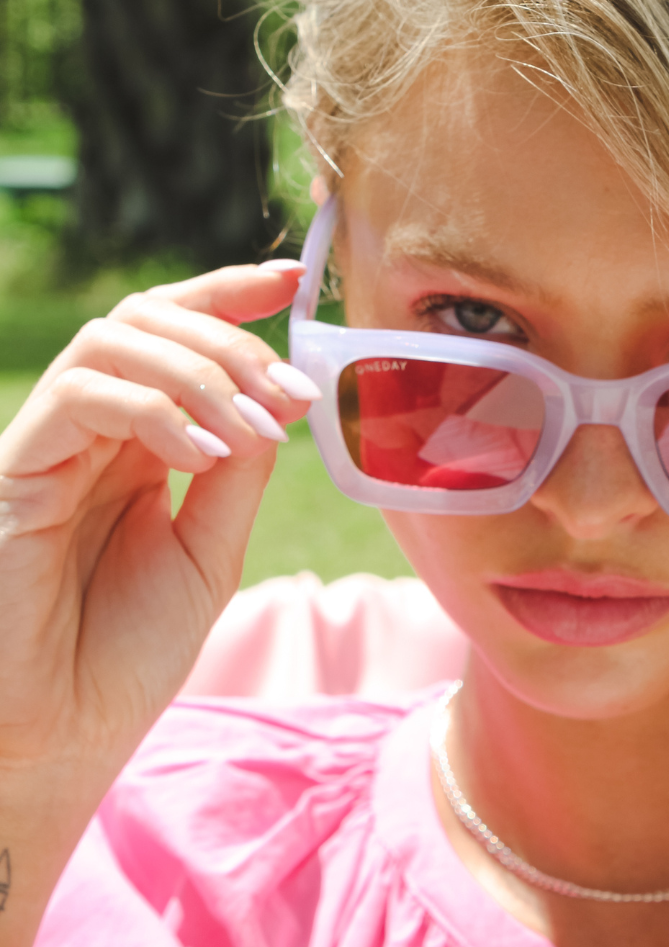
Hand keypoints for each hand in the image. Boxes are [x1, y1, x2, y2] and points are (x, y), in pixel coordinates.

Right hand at [0, 261, 313, 942]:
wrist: (61, 735)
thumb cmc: (128, 651)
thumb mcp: (210, 547)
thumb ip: (237, 469)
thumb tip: (270, 401)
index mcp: (140, 441)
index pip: (178, 334)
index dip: (230, 294)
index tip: (294, 281)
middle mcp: (93, 429)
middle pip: (153, 321)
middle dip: (236, 343)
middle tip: (294, 393)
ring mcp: (49, 443)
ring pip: (117, 340)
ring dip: (203, 372)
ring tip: (257, 430)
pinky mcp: (14, 468)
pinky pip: (84, 396)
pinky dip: (157, 409)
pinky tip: (206, 454)